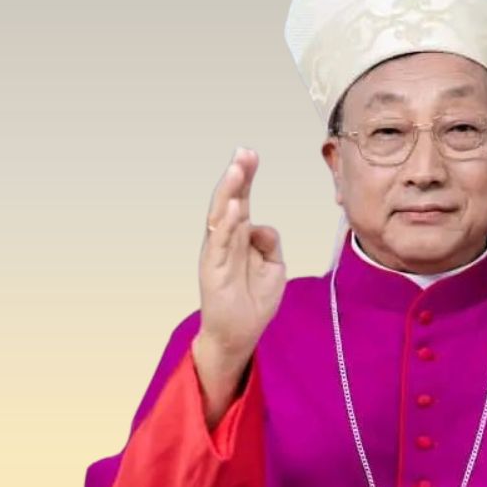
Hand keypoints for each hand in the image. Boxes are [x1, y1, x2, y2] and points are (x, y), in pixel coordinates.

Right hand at [193, 148, 284, 423]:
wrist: (240, 334)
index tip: (251, 154)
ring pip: (222, 217)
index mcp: (240, 237)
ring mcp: (217, 254)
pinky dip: (227, 225)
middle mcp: (225, 240)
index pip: (243, 201)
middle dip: (237, 177)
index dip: (246, 178)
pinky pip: (220, 243)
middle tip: (243, 152)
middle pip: (230, 202)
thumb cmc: (254, 300)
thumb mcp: (274, 268)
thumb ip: (270, 243)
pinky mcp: (213, 270)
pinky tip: (235, 208)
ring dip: (230, 193)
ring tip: (238, 171)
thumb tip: (261, 225)